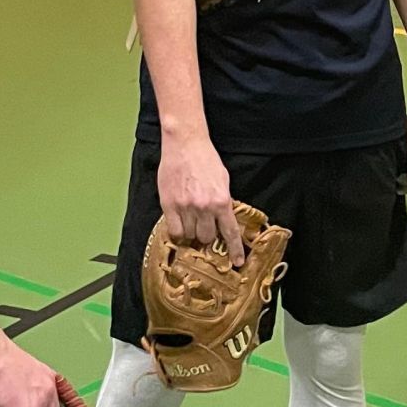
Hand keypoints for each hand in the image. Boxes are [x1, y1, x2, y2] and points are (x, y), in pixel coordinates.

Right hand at [158, 136, 242, 264]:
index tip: (237, 262)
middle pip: (207, 237)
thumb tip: (224, 219)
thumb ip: (224, 201)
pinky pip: (174, 230)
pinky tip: (179, 223)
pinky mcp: (169, 204)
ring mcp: (185, 207)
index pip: (230, 232)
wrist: (185, 144)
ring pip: (190, 235)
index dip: (234, 250)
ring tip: (190, 219)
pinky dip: (177, 231)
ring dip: (191, 232)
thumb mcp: (223, 180)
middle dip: (207, 236)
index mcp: (222, 201)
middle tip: (204, 227)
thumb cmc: (205, 159)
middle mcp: (204, 206)